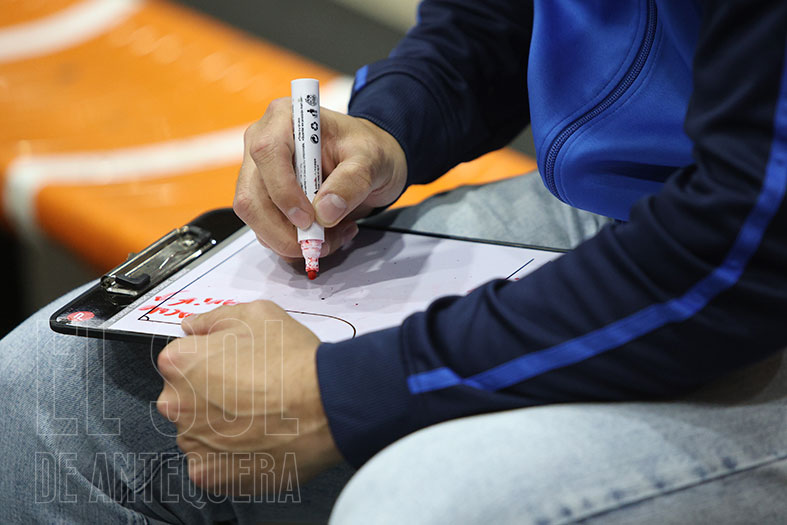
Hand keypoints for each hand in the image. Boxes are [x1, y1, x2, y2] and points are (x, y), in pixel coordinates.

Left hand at [156, 301, 341, 494]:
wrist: (325, 406)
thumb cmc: (293, 361)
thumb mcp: (256, 314)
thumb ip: (214, 319)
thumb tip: (194, 327)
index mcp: (180, 363)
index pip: (181, 360)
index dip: (212, 360)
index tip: (234, 365)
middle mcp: (176, 405)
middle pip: (186, 398)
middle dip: (210, 394)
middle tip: (250, 391)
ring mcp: (192, 443)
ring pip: (199, 431)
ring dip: (220, 426)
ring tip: (258, 417)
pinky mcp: (210, 475)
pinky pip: (212, 463)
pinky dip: (230, 456)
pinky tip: (257, 439)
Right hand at [234, 99, 406, 258]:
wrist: (368, 162)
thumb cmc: (367, 150)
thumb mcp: (371, 160)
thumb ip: (351, 182)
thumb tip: (325, 212)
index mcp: (285, 118)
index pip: (268, 153)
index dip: (283, 191)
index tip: (309, 218)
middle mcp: (263, 143)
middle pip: (252, 195)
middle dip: (283, 230)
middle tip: (322, 243)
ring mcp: (259, 173)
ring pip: (255, 218)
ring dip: (290, 240)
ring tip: (332, 237)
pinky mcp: (264, 198)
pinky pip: (266, 229)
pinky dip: (292, 242)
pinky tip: (325, 235)